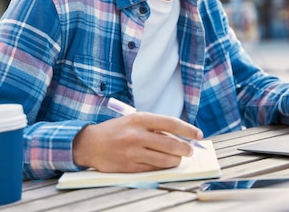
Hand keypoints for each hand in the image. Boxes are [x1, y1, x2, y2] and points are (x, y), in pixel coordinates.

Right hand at [72, 112, 203, 172]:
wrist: (90, 144)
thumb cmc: (115, 131)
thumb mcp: (133, 121)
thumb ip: (154, 127)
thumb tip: (179, 136)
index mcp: (139, 119)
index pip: (171, 123)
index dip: (188, 130)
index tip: (198, 134)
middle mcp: (137, 135)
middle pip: (171, 144)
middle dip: (186, 148)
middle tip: (190, 150)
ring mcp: (133, 152)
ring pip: (165, 160)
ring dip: (176, 160)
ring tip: (178, 158)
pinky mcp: (130, 167)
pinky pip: (154, 169)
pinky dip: (162, 167)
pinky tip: (164, 163)